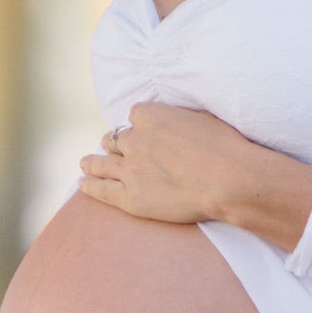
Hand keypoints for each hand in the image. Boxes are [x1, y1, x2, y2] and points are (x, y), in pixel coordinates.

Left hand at [78, 102, 311, 250]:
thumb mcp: (203, 118)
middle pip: (115, 139)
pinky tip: (83, 183)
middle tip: (113, 147)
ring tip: (85, 163)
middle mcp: (134, 140)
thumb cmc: (225, 147)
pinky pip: (102, 190)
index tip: (143, 131)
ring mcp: (130, 169)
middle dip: (114, 143)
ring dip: (92, 162)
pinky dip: (90, 186)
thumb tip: (178, 119)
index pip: (135, 115)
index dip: (139, 125)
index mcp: (150, 116)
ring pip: (101, 162)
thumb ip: (181, 117)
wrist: (228, 179)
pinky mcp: (130, 197)